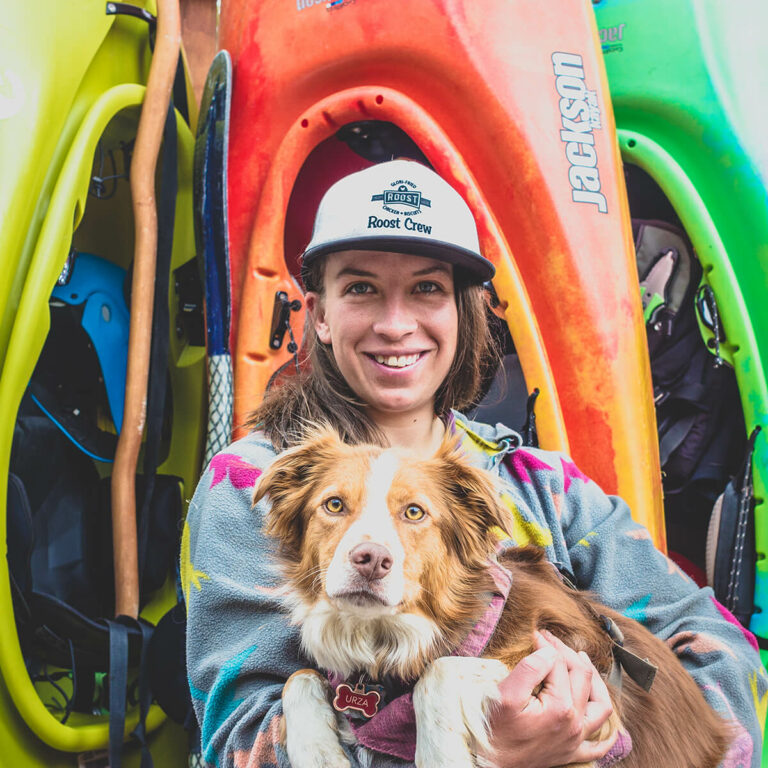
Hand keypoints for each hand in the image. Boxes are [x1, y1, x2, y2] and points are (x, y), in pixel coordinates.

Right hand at [482, 630, 615, 767]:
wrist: (490, 763)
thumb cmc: (495, 729)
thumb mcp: (506, 693)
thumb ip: (530, 668)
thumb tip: (549, 652)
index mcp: (560, 707)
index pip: (559, 664)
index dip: (547, 645)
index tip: (535, 635)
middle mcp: (574, 724)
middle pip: (582, 677)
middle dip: (567, 652)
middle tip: (549, 640)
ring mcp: (575, 740)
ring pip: (601, 706)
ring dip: (595, 681)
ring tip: (582, 662)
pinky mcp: (571, 753)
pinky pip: (599, 744)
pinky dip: (605, 730)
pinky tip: (598, 714)